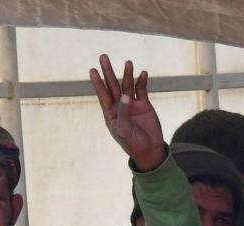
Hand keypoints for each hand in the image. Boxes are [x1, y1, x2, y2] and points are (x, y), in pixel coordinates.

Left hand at [91, 55, 165, 171]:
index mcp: (111, 113)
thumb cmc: (133, 144)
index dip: (97, 82)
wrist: (151, 151)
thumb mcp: (125, 130)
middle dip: (108, 71)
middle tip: (103, 57)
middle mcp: (120, 106)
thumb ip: (124, 112)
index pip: (102, 95)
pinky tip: (143, 74)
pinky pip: (141, 90)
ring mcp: (132, 105)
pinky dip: (142, 82)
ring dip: (127, 74)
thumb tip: (125, 95)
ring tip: (128, 63)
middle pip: (113, 85)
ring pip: (127, 85)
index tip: (92, 70)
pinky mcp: (145, 105)